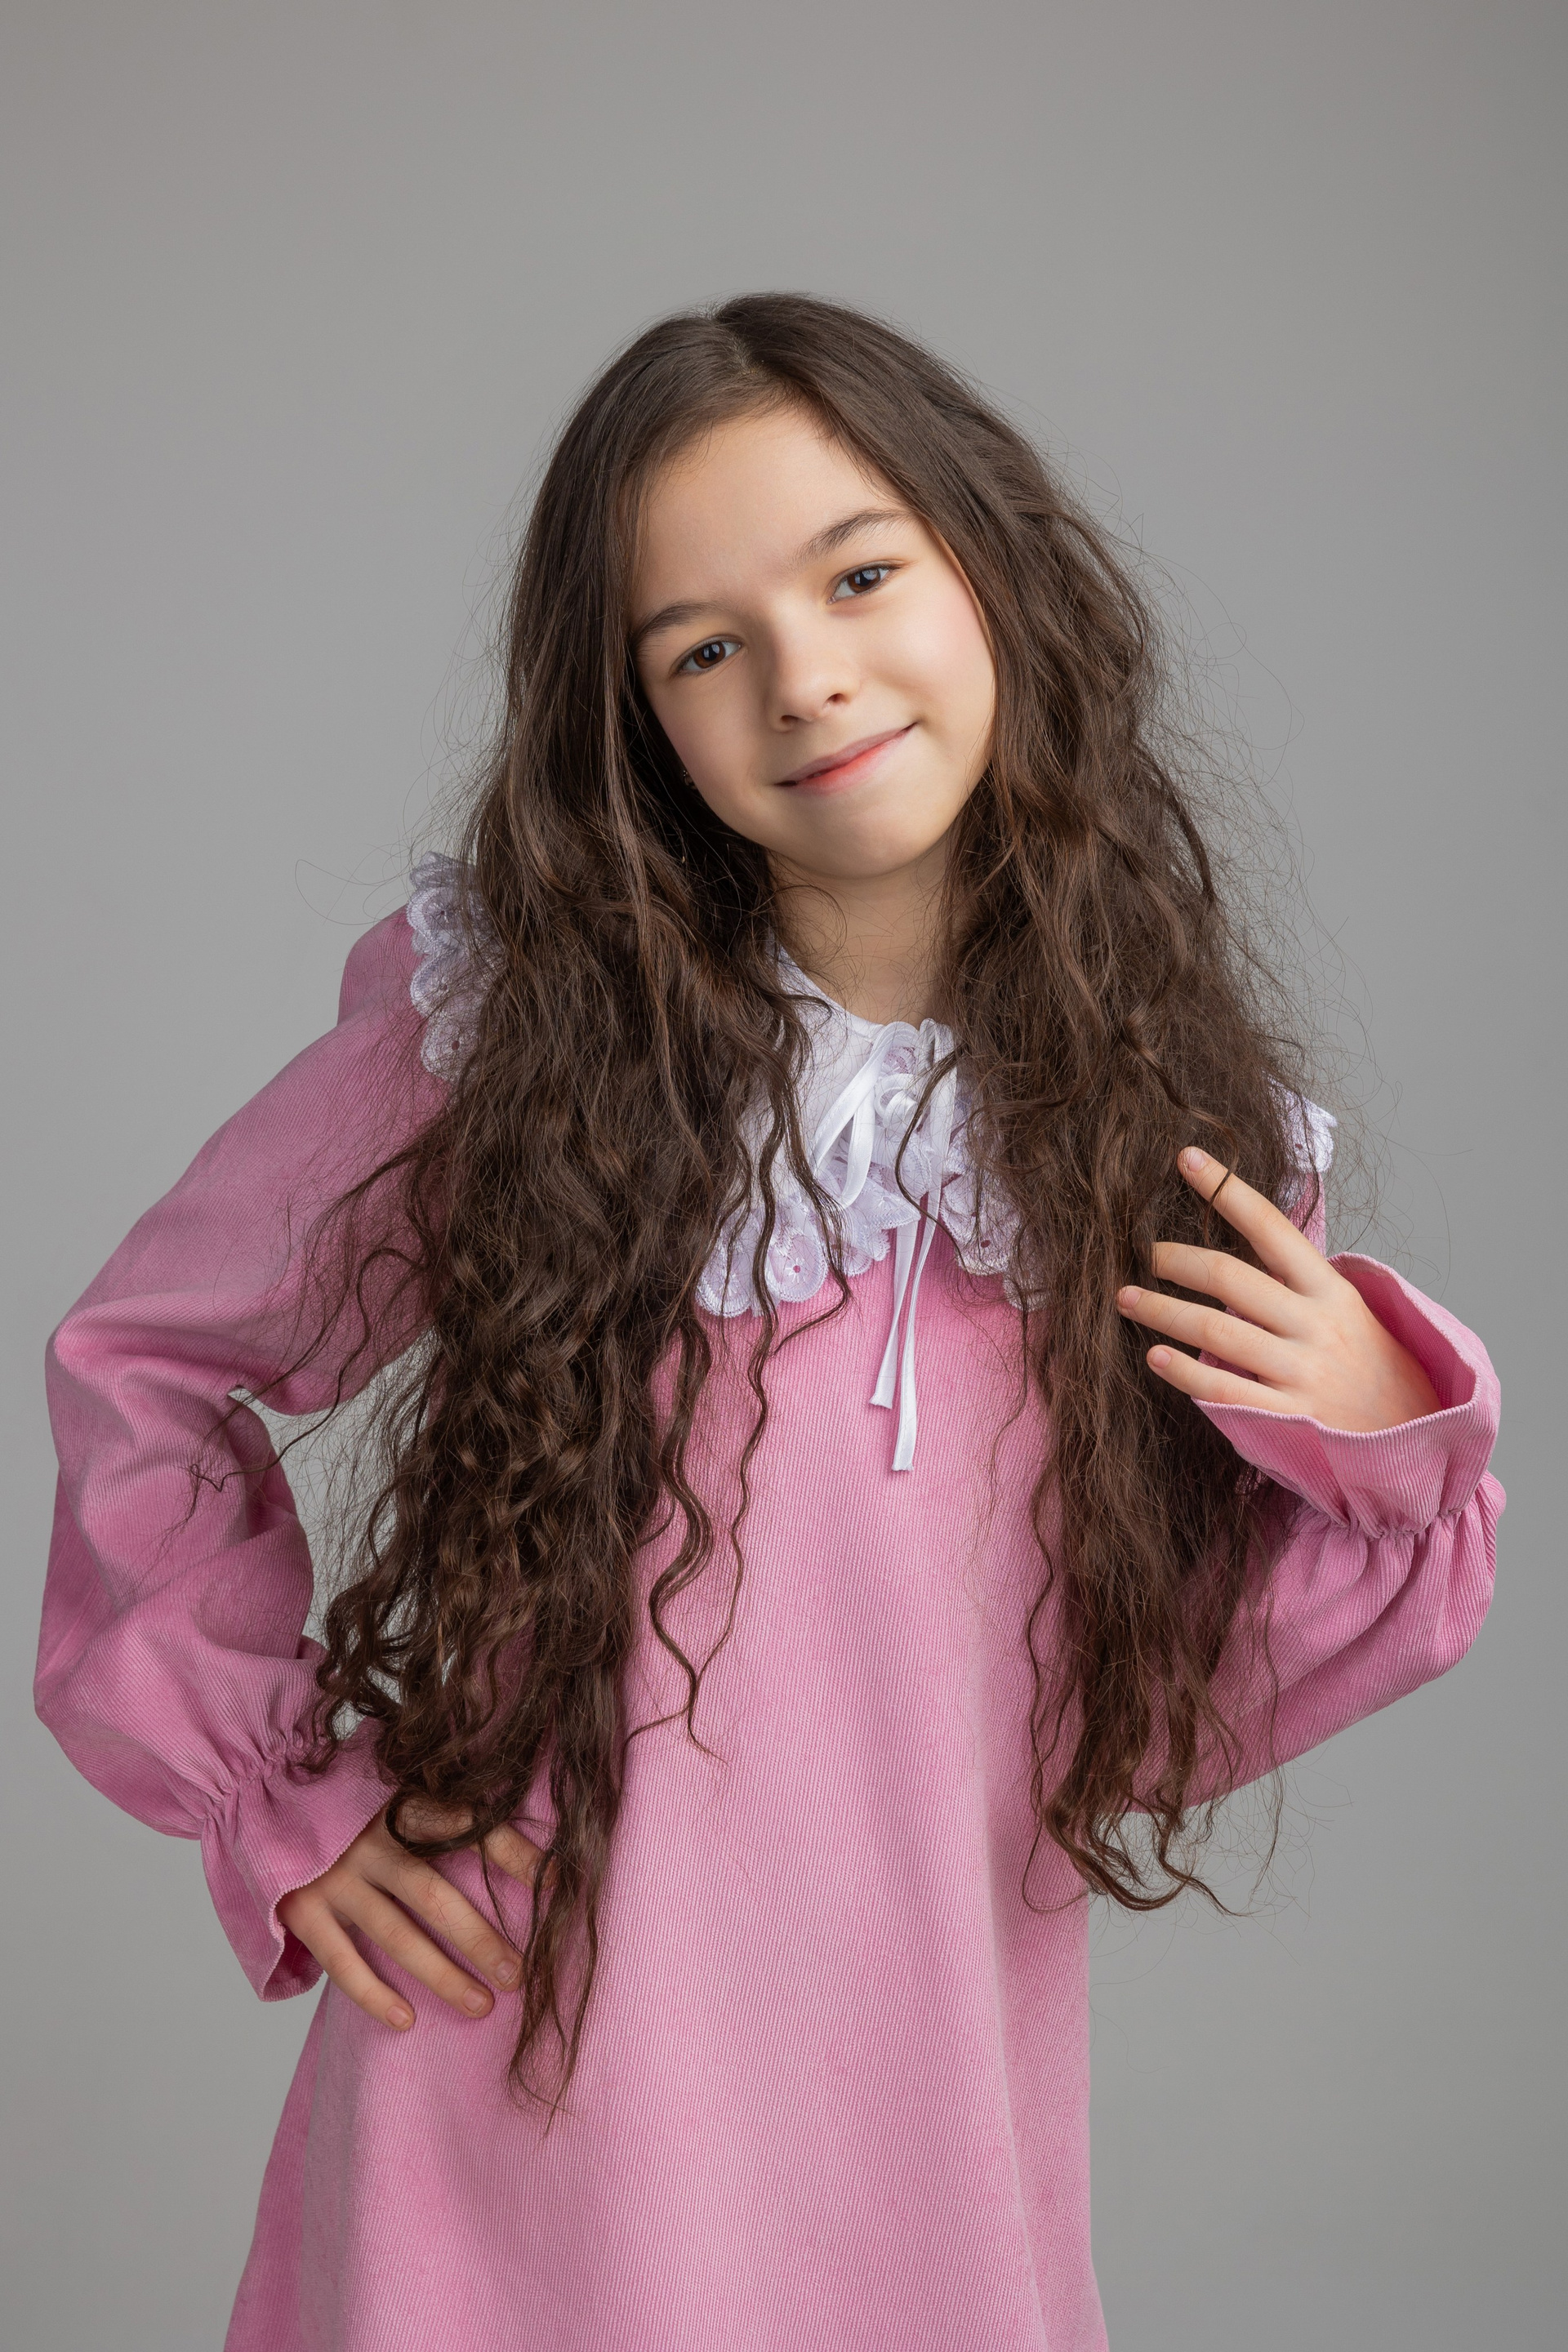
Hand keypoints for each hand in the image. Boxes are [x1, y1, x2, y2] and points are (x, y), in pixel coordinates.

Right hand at [277, 1799, 543, 2032]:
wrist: (271, 1802)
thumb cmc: (361, 1811)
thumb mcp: (407, 1798)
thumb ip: (462, 1816)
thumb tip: (543, 1857)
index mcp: (401, 1803)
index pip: (470, 1827)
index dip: (516, 1853)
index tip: (561, 1883)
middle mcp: (367, 1839)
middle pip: (433, 1894)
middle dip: (480, 1938)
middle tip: (519, 1974)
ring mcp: (333, 1876)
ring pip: (395, 1935)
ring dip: (441, 1975)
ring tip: (482, 2005)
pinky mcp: (302, 1909)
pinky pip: (343, 1962)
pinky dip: (374, 1994)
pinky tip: (407, 2019)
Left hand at [1116, 1146, 1440, 1433]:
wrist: (1414, 1438)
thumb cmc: (1373, 1370)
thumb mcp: (1350, 1312)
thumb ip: (1299, 1283)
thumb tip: (1245, 1242)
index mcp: (1331, 1291)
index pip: (1271, 1227)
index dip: (1225, 1189)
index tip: (1187, 1159)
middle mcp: (1316, 1326)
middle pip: (1229, 1277)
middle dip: (1176, 1259)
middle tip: (1144, 1252)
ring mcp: (1302, 1373)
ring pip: (1215, 1330)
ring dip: (1161, 1310)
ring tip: (1125, 1298)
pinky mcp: (1287, 1417)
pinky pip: (1223, 1389)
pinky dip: (1183, 1371)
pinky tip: (1154, 1356)